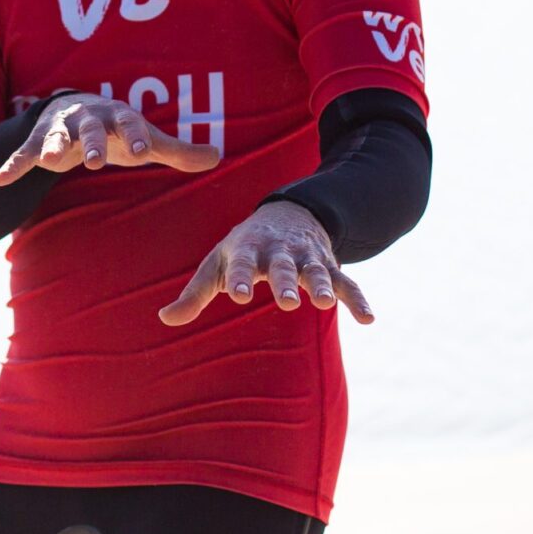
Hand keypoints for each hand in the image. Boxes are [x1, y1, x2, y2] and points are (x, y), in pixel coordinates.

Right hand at [0, 93, 220, 185]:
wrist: (76, 107)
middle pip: (91, 130)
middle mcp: (88, 119)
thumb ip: (178, 151)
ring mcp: (61, 129)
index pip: (130, 124)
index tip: (142, 150)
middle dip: (92, 143)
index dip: (136, 137)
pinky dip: (12, 165)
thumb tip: (218, 157)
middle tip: (95, 162)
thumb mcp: (145, 139)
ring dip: (51, 148)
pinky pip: (23, 154)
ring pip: (55, 137)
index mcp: (118, 117)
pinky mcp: (38, 142)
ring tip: (46, 162)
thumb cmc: (117, 129)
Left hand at [159, 199, 372, 326]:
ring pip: (317, 271)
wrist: (287, 213)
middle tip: (288, 301)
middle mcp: (279, 252)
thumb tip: (164, 319)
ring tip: (327, 303)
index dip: (241, 279)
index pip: (242, 265)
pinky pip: (347, 283)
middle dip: (286, 282)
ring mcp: (307, 258)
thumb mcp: (218, 263)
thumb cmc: (244, 248)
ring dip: (322, 285)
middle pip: (283, 267)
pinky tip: (368, 319)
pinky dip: (358, 299)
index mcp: (248, 250)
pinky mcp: (329, 266)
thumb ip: (195, 294)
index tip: (238, 295)